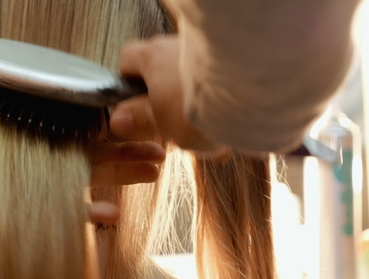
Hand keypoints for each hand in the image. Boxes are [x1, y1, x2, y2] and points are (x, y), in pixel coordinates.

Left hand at [0, 69, 163, 238]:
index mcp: (19, 139)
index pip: (67, 129)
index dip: (97, 124)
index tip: (126, 115)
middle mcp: (31, 163)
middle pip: (88, 153)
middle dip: (125, 149)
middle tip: (160, 145)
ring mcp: (29, 188)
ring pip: (85, 179)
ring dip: (121, 175)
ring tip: (155, 166)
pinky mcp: (18, 208)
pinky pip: (60, 215)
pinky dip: (85, 217)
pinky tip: (114, 215)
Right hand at [110, 36, 228, 157]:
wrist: (251, 97)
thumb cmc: (198, 105)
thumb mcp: (159, 121)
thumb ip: (139, 119)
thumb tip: (118, 120)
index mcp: (154, 58)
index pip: (128, 59)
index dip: (126, 82)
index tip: (132, 104)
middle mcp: (178, 47)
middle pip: (162, 74)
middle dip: (166, 105)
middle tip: (170, 131)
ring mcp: (207, 54)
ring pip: (192, 85)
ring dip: (195, 111)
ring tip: (204, 141)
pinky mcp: (235, 65)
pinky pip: (220, 90)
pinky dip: (220, 112)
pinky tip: (227, 138)